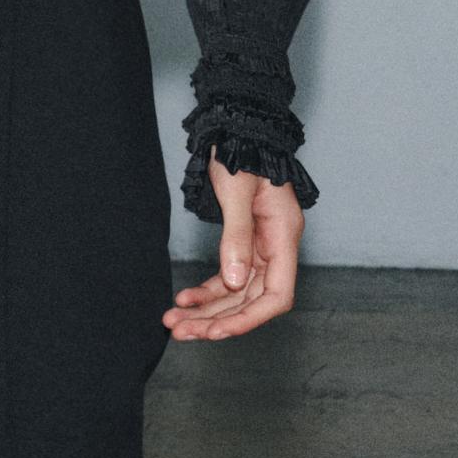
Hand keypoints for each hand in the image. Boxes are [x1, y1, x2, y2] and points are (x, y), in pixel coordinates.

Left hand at [162, 161, 302, 341]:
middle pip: (252, 300)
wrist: (236, 125)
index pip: (277, 295)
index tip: (216, 332)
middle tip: (179, 331)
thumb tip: (235, 281)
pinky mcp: (244, 241)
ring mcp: (260, 245)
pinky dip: (207, 291)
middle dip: (217, 320)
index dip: (248, 319)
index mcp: (283, 235)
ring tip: (173, 321)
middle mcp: (276, 246)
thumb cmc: (241, 149)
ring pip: (236, 293)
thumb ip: (237, 236)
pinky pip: (227, 277)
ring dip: (207, 311)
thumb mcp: (236, 190)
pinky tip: (184, 299)